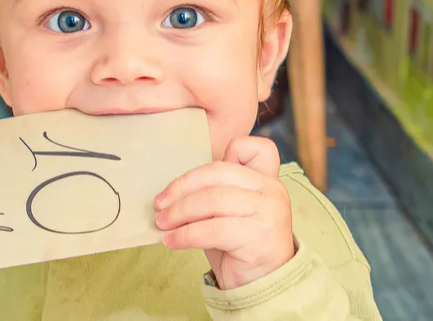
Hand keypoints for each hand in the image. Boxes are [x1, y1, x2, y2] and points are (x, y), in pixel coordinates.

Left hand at [153, 136, 294, 289]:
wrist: (264, 284)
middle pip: (218, 172)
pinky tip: (172, 241)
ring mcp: (268, 211)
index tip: (193, 180)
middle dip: (183, 187)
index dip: (223, 153)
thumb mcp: (231, 212)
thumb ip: (216, 192)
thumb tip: (171, 190)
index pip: (253, 147)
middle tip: (160, 204)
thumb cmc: (241, 246)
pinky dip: (185, 234)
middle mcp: (272, 190)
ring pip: (212, 200)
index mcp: (267, 179)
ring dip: (180, 212)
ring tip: (163, 223)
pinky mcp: (258, 235)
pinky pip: (212, 229)